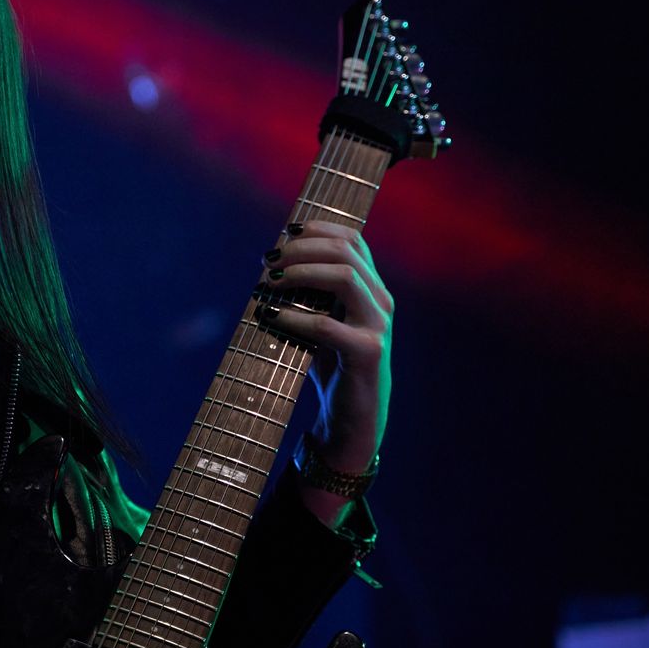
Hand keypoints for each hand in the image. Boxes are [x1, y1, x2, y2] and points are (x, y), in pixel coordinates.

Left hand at [260, 220, 392, 473]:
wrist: (352, 419)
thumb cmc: (331, 367)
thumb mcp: (318, 321)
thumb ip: (306, 294)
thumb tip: (269, 266)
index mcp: (371, 288)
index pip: (352, 240)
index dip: (317, 229)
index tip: (283, 234)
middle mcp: (380, 301)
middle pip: (345, 251)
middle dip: (301, 249)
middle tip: (268, 260)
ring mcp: (377, 325)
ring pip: (345, 277)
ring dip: (300, 273)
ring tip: (269, 282)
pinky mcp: (367, 352)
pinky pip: (327, 325)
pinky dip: (294, 316)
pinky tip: (271, 316)